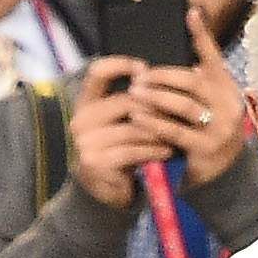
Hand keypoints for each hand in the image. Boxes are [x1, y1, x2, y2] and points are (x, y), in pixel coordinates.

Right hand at [70, 57, 172, 208]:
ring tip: (175, 134)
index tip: (144, 68)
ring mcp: (87, 143)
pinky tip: (167, 151)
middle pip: (126, 101)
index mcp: (85, 104)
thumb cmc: (116, 152)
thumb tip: (157, 75)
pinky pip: (134, 150)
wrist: (102, 193)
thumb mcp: (117, 123)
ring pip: (133, 128)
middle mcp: (81, 120)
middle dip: (154, 106)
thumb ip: (129, 102)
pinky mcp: (98, 162)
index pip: (97, 72)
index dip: (121, 64)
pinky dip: (154, 150)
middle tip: (176, 110)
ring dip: (159, 131)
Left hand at [127, 9, 250, 190]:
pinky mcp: (206, 148)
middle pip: (192, 81)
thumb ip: (196, 81)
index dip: (202, 34)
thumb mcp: (208, 104)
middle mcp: (229, 104)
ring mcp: (220, 127)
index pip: (214, 56)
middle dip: (162, 76)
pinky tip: (137, 117)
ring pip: (182, 105)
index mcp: (227, 87)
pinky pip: (175, 131)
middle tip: (139, 75)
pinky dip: (154, 123)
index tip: (190, 12)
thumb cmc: (207, 131)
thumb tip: (175, 52)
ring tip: (134, 93)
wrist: (223, 174)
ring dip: (155, 97)